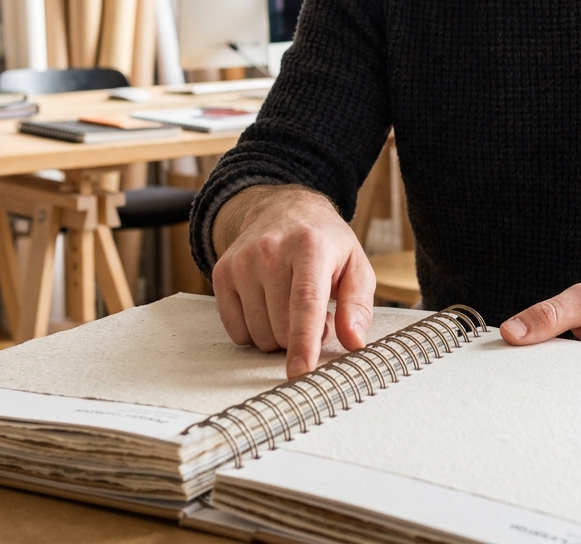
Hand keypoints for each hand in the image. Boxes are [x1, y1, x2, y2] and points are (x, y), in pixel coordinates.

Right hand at [211, 184, 375, 377]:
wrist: (282, 209)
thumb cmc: (324, 243)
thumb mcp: (356, 265)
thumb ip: (358, 305)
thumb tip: (353, 342)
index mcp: (310, 247)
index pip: (305, 302)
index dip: (304, 341)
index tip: (300, 371)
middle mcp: (270, 251)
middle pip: (282, 328)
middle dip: (301, 336)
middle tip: (313, 312)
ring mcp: (242, 262)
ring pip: (259, 335)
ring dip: (278, 335)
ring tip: (289, 305)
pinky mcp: (222, 273)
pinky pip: (236, 331)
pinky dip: (255, 331)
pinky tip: (267, 306)